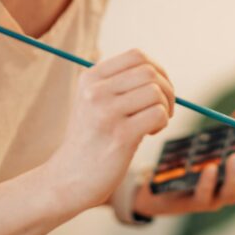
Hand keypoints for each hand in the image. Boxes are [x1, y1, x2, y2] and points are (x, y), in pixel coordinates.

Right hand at [49, 49, 174, 214]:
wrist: (68, 179)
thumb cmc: (91, 140)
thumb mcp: (95, 102)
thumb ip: (119, 84)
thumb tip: (160, 73)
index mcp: (90, 78)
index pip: (137, 55)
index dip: (157, 69)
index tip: (157, 90)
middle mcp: (95, 91)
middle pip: (150, 72)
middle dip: (166, 89)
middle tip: (162, 109)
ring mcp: (106, 113)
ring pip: (156, 93)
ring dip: (165, 108)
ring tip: (152, 124)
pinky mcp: (120, 136)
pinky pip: (158, 114)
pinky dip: (161, 122)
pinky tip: (148, 133)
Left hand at [132, 103, 234, 217]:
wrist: (156, 186)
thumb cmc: (191, 164)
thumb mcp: (213, 143)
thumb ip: (232, 126)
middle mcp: (229, 190)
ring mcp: (212, 199)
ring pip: (229, 193)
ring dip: (234, 176)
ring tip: (234, 157)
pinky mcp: (192, 203)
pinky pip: (203, 196)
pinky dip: (207, 182)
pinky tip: (208, 168)